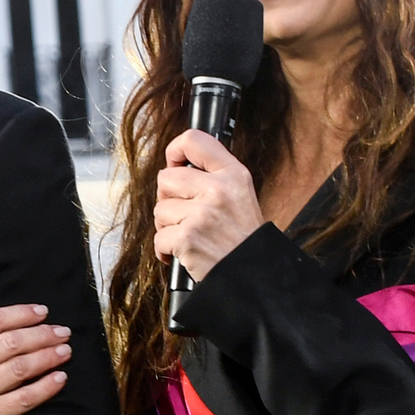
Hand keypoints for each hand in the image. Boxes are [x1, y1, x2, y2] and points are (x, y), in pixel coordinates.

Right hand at [0, 288, 71, 414]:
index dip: (19, 313)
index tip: (41, 311)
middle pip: (9, 343)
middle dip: (40, 334)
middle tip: (62, 331)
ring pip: (19, 368)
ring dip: (47, 357)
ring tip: (65, 350)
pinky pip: (22, 399)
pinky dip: (44, 388)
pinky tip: (60, 378)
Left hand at [154, 129, 265, 280]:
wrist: (255, 274)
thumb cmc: (244, 237)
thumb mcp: (241, 194)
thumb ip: (214, 176)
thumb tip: (176, 166)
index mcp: (233, 174)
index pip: (194, 140)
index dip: (175, 150)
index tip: (173, 163)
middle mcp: (218, 190)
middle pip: (166, 177)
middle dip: (168, 197)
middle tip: (183, 212)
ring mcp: (202, 214)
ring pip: (159, 209)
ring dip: (167, 225)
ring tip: (188, 234)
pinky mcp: (188, 238)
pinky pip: (158, 238)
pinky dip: (165, 249)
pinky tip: (183, 251)